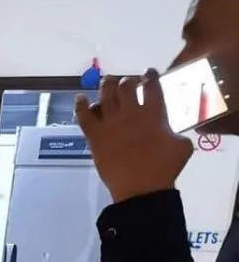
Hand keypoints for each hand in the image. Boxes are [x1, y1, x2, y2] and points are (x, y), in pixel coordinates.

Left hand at [75, 72, 193, 203]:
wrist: (141, 188)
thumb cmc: (164, 168)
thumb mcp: (182, 145)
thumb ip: (175, 131)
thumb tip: (170, 130)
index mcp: (154, 113)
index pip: (152, 86)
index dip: (150, 76)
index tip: (149, 73)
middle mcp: (131, 113)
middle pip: (126, 87)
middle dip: (128, 81)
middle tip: (127, 83)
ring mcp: (110, 123)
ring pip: (105, 96)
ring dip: (106, 86)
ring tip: (108, 81)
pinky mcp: (95, 136)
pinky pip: (83, 117)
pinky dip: (80, 106)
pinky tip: (79, 98)